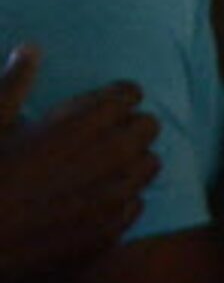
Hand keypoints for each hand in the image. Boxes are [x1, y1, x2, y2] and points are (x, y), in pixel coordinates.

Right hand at [0, 46, 158, 282]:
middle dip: (128, 124)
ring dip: (130, 160)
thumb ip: (13, 84)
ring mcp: (110, 201)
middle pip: (148, 127)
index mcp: (77, 128)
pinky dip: (121, 197)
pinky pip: (136, 204)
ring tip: (100, 163)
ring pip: (150, 166)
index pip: (130, 95)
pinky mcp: (106, 234)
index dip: (115, 94)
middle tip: (101, 130)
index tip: (100, 101)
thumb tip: (31, 48)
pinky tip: (93, 198)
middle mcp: (105, 162)